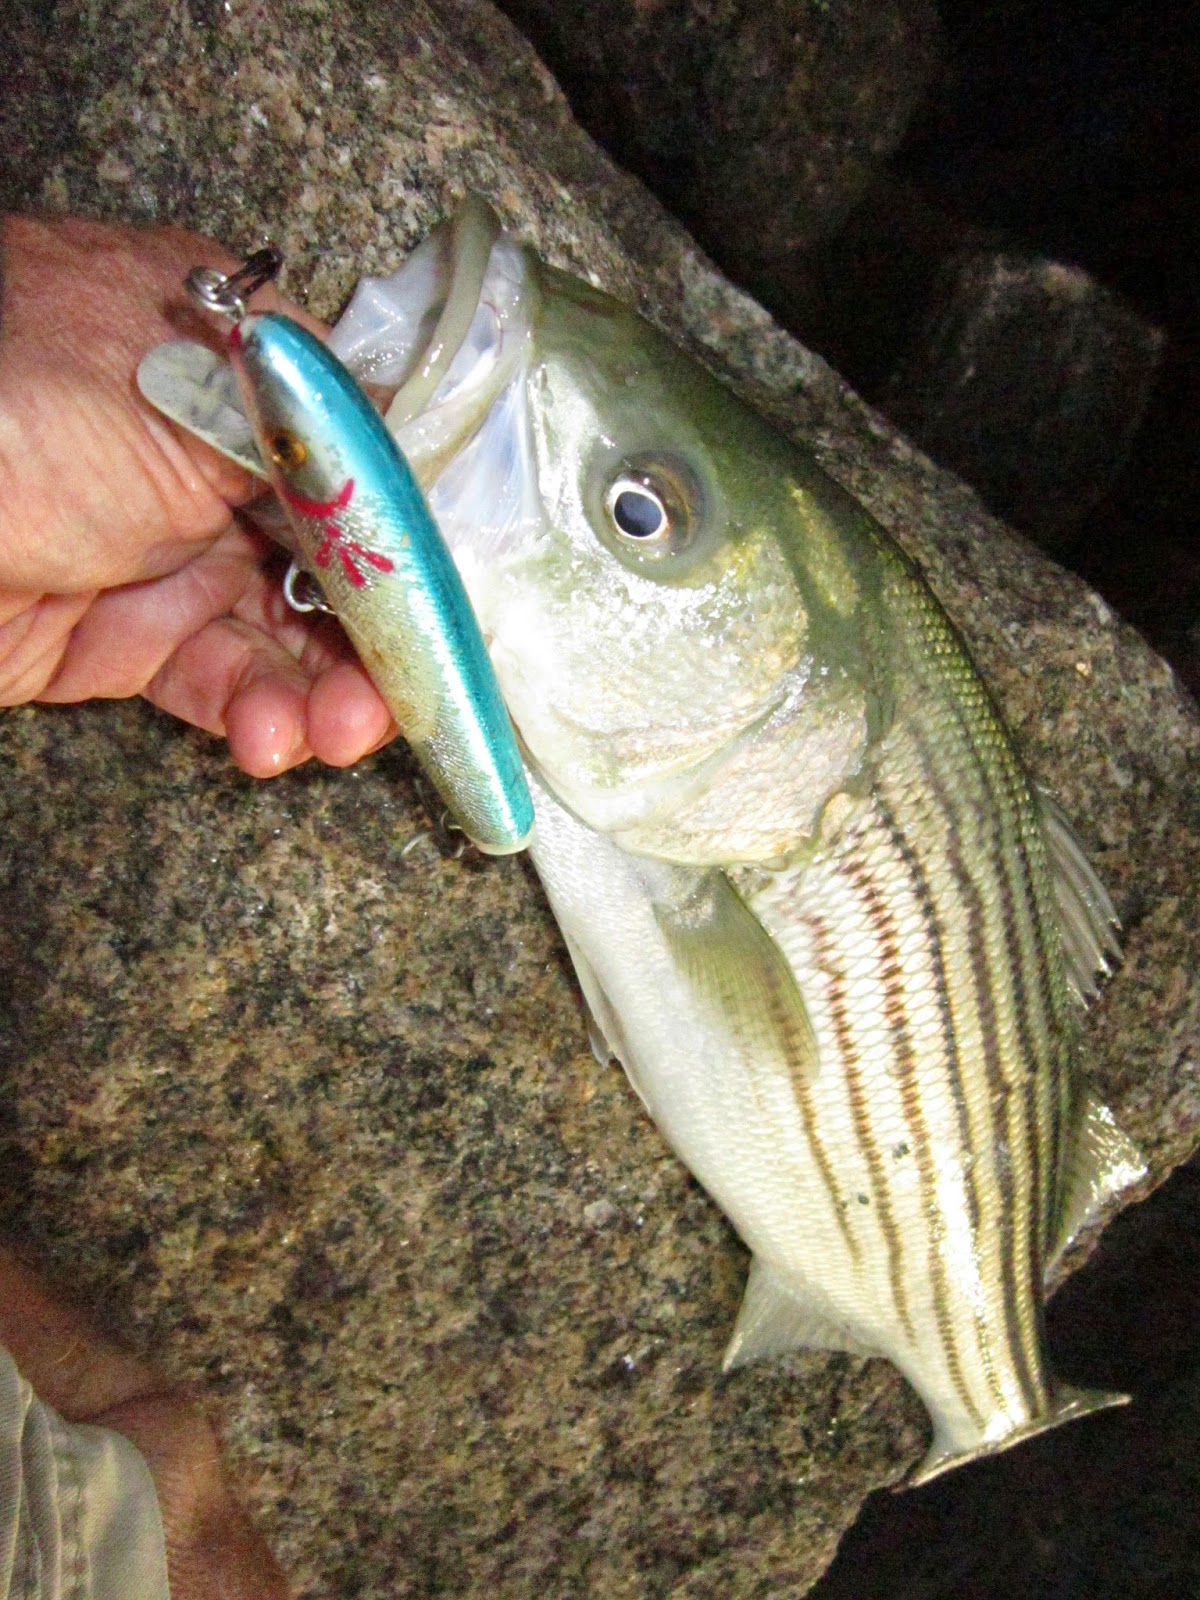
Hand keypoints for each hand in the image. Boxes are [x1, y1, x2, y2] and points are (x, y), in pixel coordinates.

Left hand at [0, 215, 395, 775]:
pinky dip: (257, 718)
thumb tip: (425, 487)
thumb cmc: (14, 399)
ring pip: (288, 634)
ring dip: (332, 692)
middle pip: (342, 557)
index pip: (370, 452)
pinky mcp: (120, 638)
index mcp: (241, 362)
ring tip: (339, 734)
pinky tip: (273, 742)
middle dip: (389, 631)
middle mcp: (212, 454)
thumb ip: (328, 448)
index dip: (423, 530)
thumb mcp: (204, 397)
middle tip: (423, 694)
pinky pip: (217, 684)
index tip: (465, 599)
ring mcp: (164, 548)